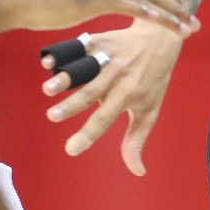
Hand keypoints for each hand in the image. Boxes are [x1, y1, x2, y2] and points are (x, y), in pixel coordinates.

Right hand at [41, 21, 185, 174]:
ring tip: (48, 90)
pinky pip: (78, 48)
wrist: (160, 37)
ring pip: (82, 68)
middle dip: (72, 105)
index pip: (106, 118)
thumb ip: (137, 140)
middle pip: (92, 93)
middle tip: (52, 117)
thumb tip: (138, 171)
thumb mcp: (150, 109)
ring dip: (64, 78)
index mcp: (129, 95)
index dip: (88, 135)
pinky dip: (62, 55)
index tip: (71, 149)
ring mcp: (107, 56)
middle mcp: (118, 75)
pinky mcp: (98, 40)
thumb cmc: (153, 79)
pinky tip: (48, 63)